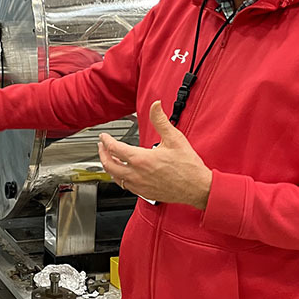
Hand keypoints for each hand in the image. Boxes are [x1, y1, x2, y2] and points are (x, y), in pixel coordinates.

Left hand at [97, 101, 211, 208]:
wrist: (197, 188)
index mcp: (141, 159)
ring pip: (115, 177)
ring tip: (109, 159)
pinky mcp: (143, 193)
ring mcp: (139, 185)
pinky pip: (124, 186)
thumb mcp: (174, 138)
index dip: (106, 140)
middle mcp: (136, 174)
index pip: (114, 148)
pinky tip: (122, 174)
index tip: (104, 136)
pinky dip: (119, 178)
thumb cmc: (188, 167)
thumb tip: (155, 105)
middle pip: (109, 165)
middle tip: (101, 147)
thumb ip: (161, 120)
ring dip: (109, 167)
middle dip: (102, 154)